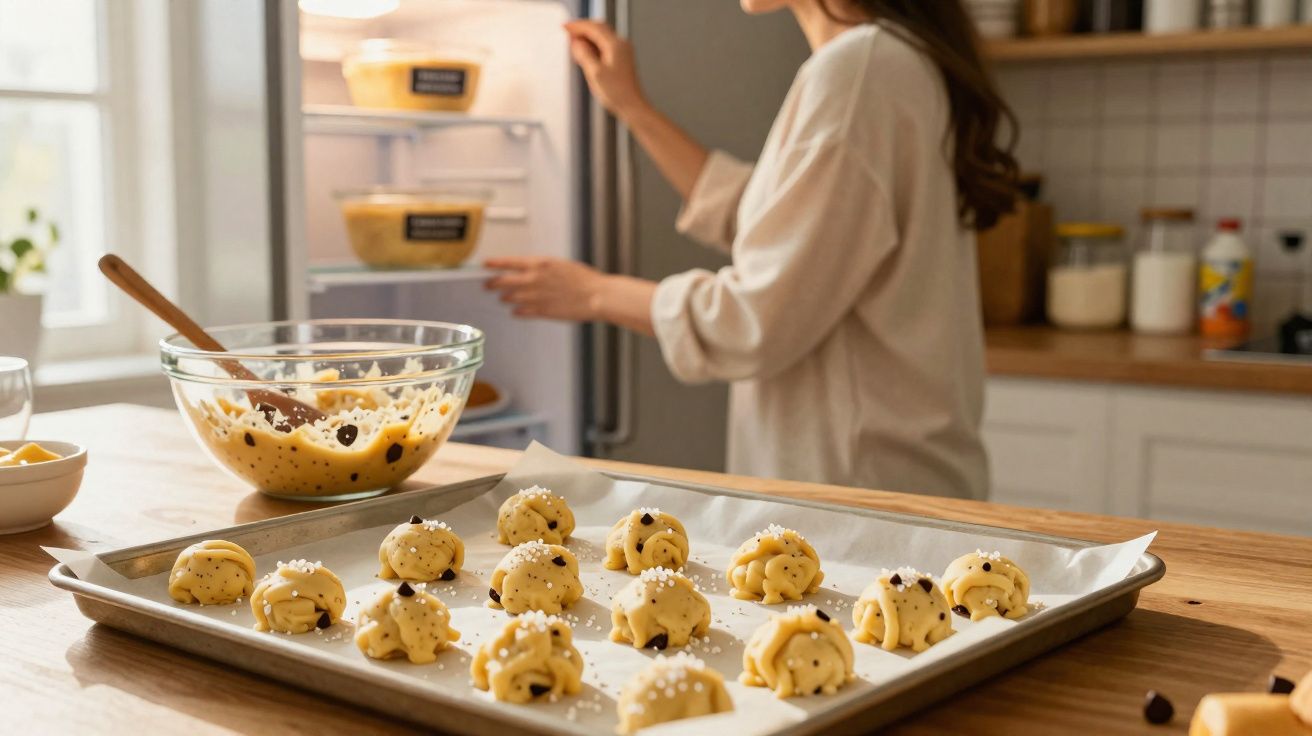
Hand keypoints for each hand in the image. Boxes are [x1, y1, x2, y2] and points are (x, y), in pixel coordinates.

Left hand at [484, 256, 606, 321]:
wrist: (596, 296)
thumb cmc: (584, 279)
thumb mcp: (561, 265)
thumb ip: (543, 268)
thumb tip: (530, 270)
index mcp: (540, 264)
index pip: (509, 262)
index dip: (494, 263)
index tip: (485, 264)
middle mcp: (534, 280)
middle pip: (504, 282)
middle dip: (493, 284)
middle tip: (488, 285)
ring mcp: (536, 297)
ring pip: (510, 298)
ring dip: (505, 298)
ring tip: (505, 298)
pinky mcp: (542, 312)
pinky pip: (521, 312)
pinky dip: (517, 311)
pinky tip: (517, 311)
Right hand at [564, 20, 646, 119]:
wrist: (632, 106)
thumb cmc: (617, 93)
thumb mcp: (595, 73)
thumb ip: (584, 55)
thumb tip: (576, 42)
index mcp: (615, 46)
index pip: (593, 28)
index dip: (577, 26)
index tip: (565, 27)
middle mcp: (621, 45)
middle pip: (599, 28)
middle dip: (582, 28)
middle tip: (568, 32)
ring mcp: (623, 51)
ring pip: (602, 35)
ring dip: (587, 36)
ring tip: (574, 44)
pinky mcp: (621, 58)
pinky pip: (605, 44)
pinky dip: (593, 44)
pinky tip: (586, 52)